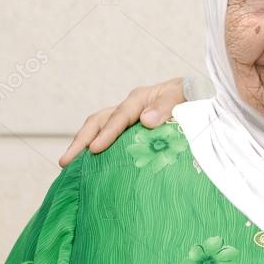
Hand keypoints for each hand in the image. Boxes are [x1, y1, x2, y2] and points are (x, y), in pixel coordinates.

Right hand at [58, 77, 185, 166]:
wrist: (198, 96)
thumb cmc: (192, 96)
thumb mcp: (183, 96)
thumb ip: (167, 107)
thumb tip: (145, 120)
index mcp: (140, 99)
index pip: (119, 117)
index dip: (107, 133)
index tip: (95, 149)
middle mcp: (128, 107)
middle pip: (98, 122)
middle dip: (80, 142)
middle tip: (64, 162)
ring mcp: (127, 119)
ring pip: (98, 129)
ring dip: (82, 146)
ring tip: (67, 166)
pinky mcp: (129, 130)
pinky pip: (109, 139)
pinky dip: (96, 150)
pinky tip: (89, 167)